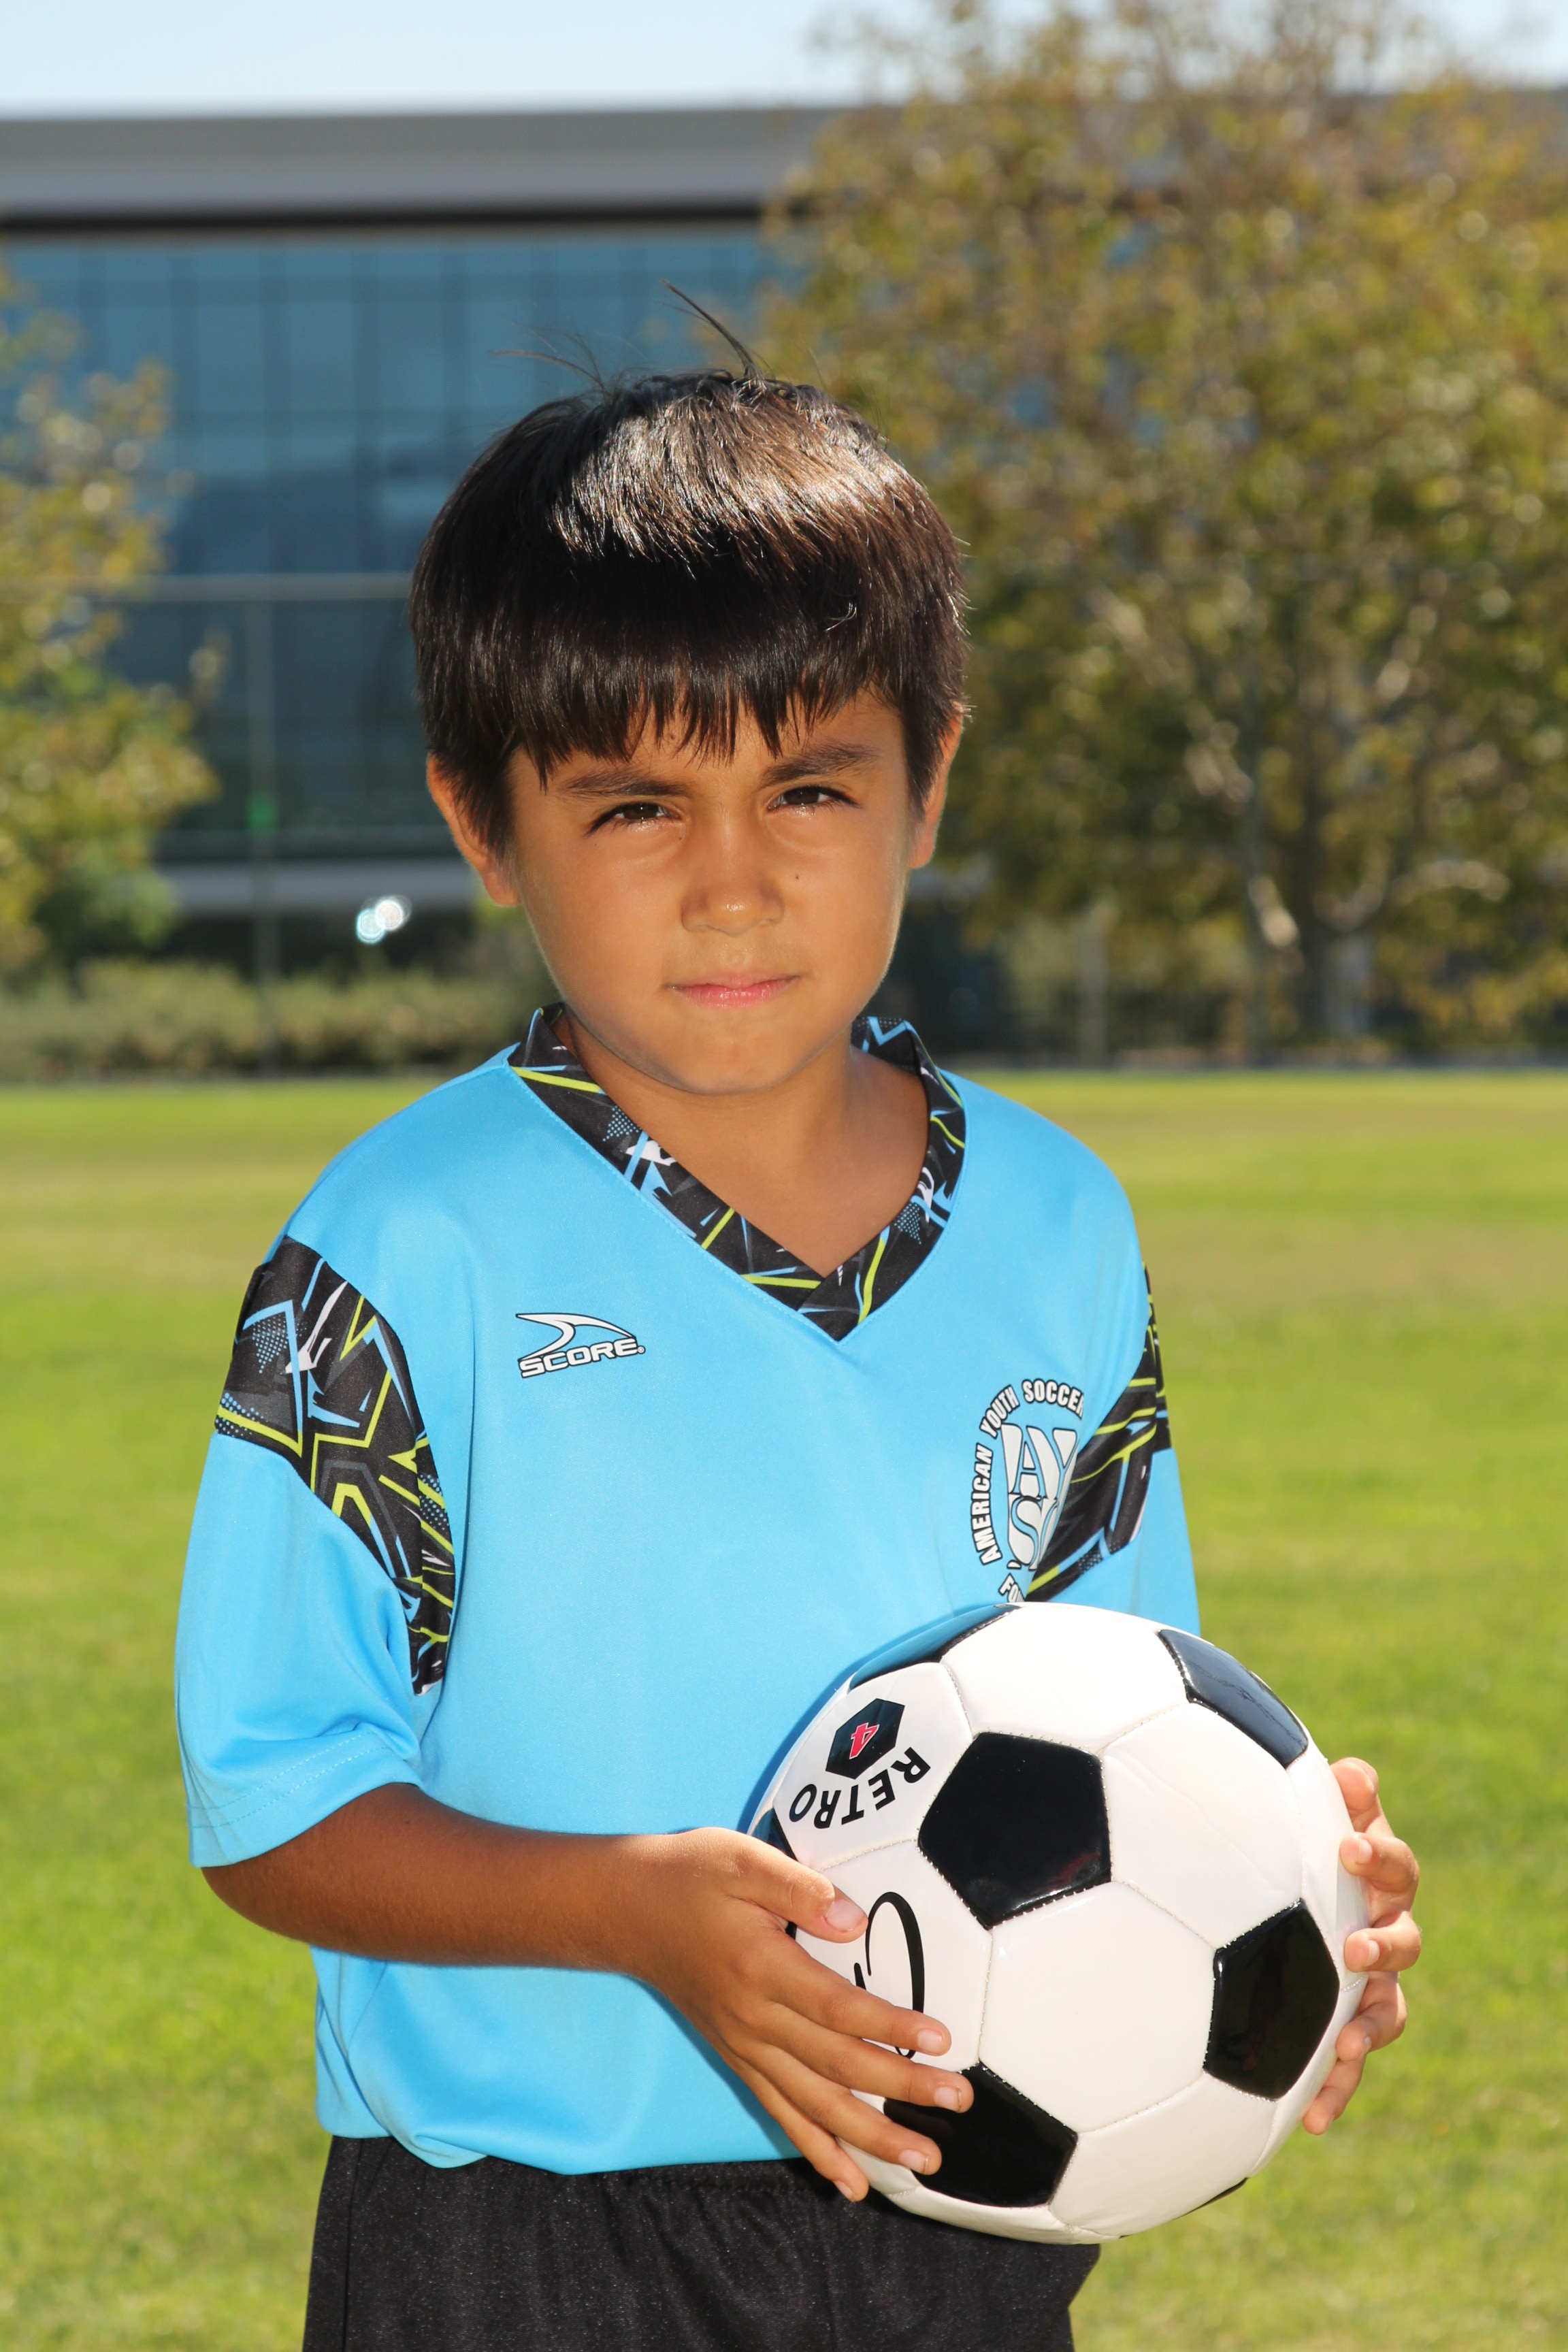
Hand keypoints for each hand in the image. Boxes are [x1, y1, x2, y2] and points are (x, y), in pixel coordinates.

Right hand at [618, 1827, 972, 2199]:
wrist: (627, 1908)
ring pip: (813, 2104)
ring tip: (923, 2158)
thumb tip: (853, 1921)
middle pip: (836, 2064)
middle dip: (900, 2088)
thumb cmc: (691, 1874)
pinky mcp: (738, 2056)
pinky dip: (817, 2150)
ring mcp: (744, 2045)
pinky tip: (852, 2183)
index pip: (837, 2007)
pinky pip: (781, 2112)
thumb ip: (797, 1886)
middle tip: (957, 2102)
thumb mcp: (741, 1859)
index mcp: (761, 1967)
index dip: (890, 2026)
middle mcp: (753, 2019)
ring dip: (870, 2136)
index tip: (941, 2039)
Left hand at [1301, 1758, 1420, 2133]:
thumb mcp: (1309, 1813)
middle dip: (1383, 1946)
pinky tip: (1311, 2121)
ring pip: (1388, 2013)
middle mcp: (1382, 1933)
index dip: (1380, 1855)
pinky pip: (1348, 2062)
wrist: (1275, 1893)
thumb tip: (1350, 1771)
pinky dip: (1335, 2089)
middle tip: (1352, 1948)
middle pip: (1406, 1943)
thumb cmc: (1296, 1845)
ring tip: (1347, 2044)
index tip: (1349, 1846)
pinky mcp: (1343, 2026)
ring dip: (1370, 2028)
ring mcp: (1368, 1985)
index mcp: (1377, 1880)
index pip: (1395, 1865)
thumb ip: (1335, 1795)